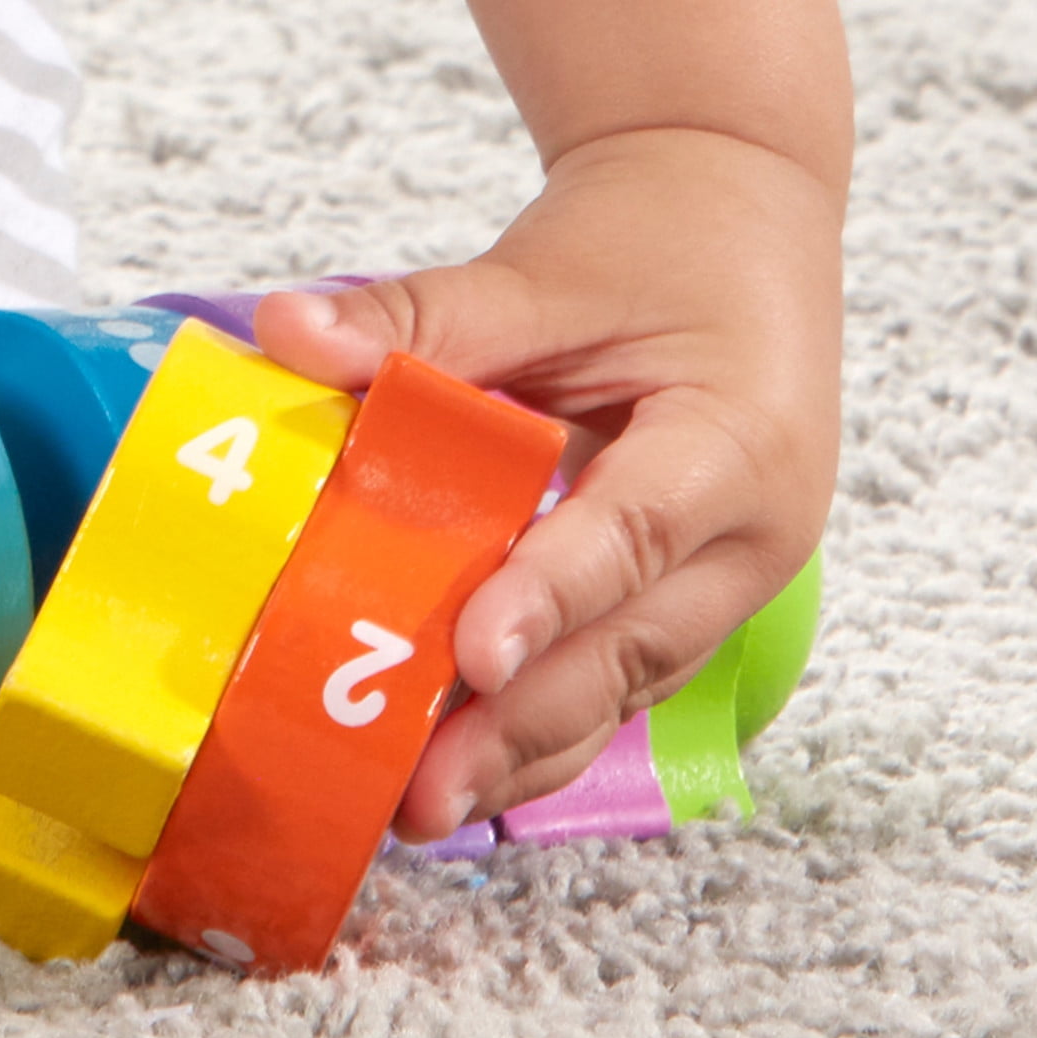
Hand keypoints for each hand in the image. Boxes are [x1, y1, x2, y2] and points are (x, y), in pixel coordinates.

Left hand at [251, 126, 842, 837]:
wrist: (733, 226)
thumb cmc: (648, 247)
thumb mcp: (538, 271)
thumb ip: (417, 317)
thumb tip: (286, 333)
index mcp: (738, 438)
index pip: (637, 530)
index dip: (552, 596)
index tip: (472, 655)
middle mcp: (751, 534)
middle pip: (633, 645)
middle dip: (523, 727)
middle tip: (418, 791)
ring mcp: (726, 582)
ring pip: (625, 687)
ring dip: (524, 753)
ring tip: (417, 811)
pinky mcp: (683, 604)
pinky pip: (610, 681)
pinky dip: (534, 730)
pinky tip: (452, 774)